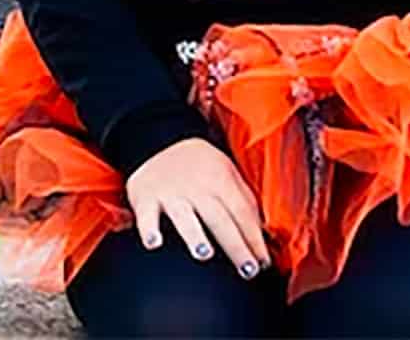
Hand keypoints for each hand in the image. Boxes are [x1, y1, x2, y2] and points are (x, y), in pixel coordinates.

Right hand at [126, 138, 270, 277]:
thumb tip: (264, 232)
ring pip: (184, 216)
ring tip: (204, 253)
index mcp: (220, 179)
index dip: (255, 238)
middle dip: (236, 246)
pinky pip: (146, 214)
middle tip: (248, 270)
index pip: (242, 212)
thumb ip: (245, 200)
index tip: (264, 261)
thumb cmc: (199, 164)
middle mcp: (196, 187)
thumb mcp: (227, 171)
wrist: (158, 139)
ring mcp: (170, 193)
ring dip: (194, 234)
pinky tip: (154, 242)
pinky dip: (149, 228)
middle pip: (219, 219)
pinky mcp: (145, 197)